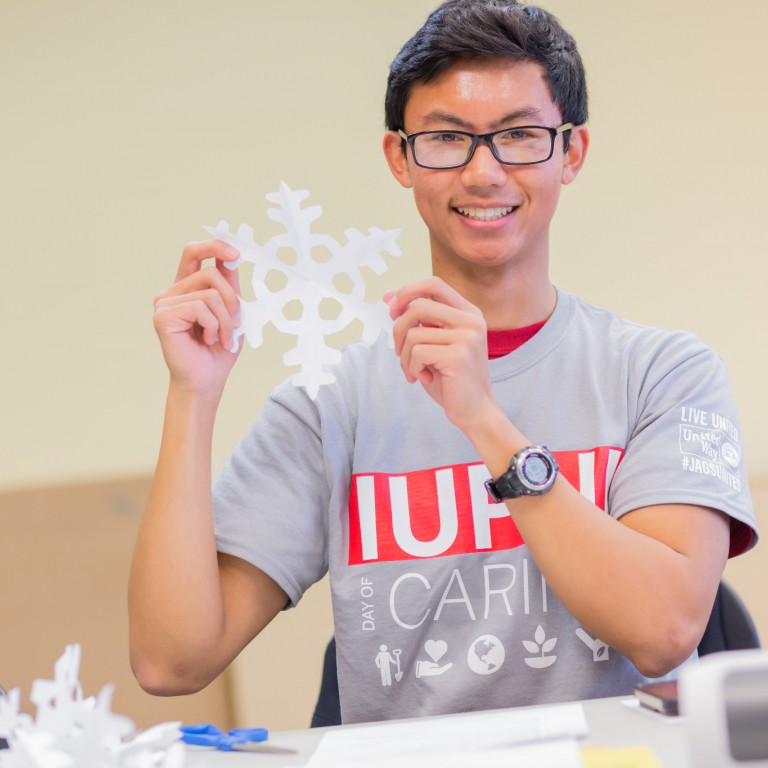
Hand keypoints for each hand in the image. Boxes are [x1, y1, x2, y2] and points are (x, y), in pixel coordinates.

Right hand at [153, 240, 241, 394]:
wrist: (207, 380)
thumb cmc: (219, 348)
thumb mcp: (232, 311)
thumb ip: (229, 285)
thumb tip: (231, 257)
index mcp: (186, 287)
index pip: (194, 253)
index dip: (215, 246)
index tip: (236, 254)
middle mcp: (172, 292)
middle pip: (210, 273)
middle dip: (232, 299)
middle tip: (235, 323)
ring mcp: (164, 303)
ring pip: (210, 293)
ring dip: (226, 319)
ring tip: (222, 337)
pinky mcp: (163, 316)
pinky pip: (201, 308)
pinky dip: (214, 326)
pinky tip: (209, 340)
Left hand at [386, 277, 498, 432]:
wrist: (474, 410)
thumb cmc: (451, 377)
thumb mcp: (433, 342)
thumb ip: (417, 320)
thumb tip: (387, 295)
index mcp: (468, 312)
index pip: (433, 284)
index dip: (407, 291)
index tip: (391, 309)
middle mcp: (471, 320)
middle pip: (419, 305)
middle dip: (398, 328)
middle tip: (398, 350)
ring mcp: (467, 336)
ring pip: (414, 332)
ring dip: (404, 356)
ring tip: (414, 370)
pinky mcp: (459, 355)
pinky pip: (417, 352)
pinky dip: (412, 367)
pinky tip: (425, 378)